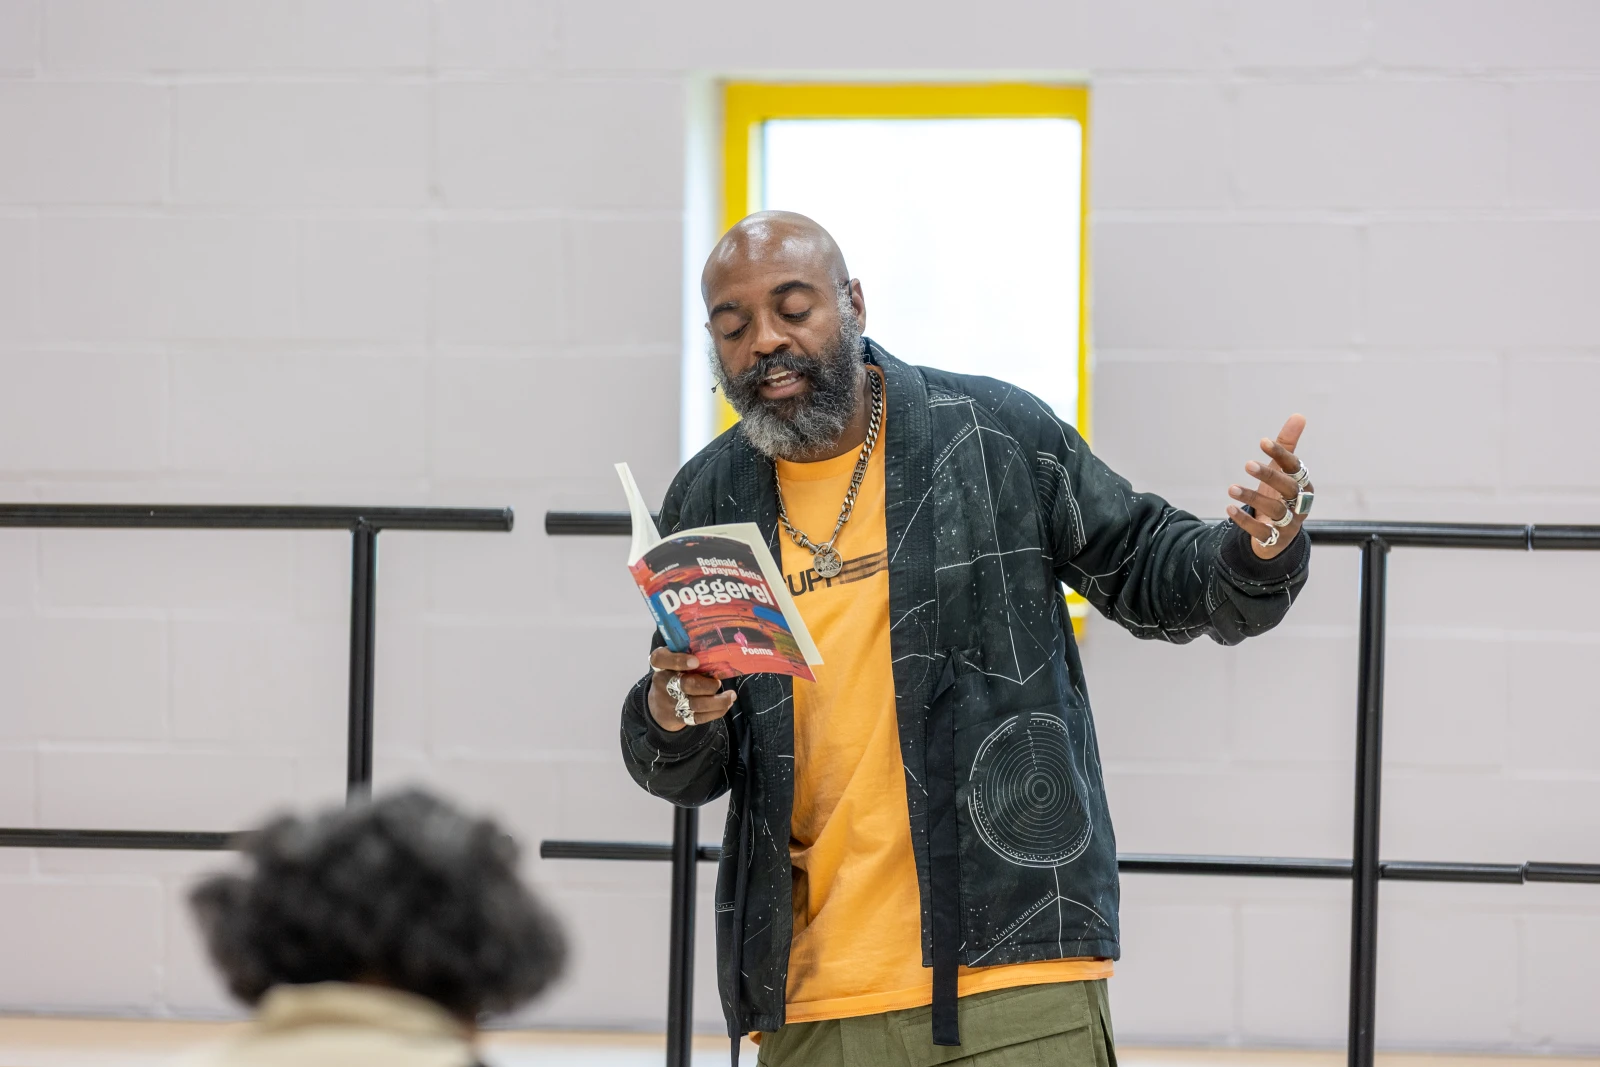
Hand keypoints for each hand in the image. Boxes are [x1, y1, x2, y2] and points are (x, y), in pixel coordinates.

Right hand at [647, 648, 736, 731]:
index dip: (678, 660)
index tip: (696, 661)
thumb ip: (688, 651)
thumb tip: (716, 648)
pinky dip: (716, 711)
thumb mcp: (675, 658)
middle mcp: (662, 682)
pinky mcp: (679, 717)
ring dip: (718, 701)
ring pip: (696, 704)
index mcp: (661, 663)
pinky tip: (726, 704)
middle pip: (686, 685)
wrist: (659, 703)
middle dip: (707, 685)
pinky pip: (699, 717)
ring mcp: (670, 702)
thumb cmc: (674, 673)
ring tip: (731, 695)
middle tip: (718, 683)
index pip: (660, 659)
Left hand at [1225, 414, 1311, 559]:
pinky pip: (1261, 531)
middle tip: (1247, 464)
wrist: (1279, 536)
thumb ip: (1287, 446)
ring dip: (1252, 497)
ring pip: (1274, 509)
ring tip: (1231, 488)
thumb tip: (1299, 415)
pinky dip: (1245, 520)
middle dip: (1269, 475)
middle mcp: (1300, 503)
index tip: (1262, 442)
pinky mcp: (1275, 540)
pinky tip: (1229, 508)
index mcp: (1304, 484)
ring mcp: (1290, 523)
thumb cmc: (1280, 496)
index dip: (1281, 454)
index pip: (1295, 467)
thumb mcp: (1282, 472)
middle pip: (1289, 488)